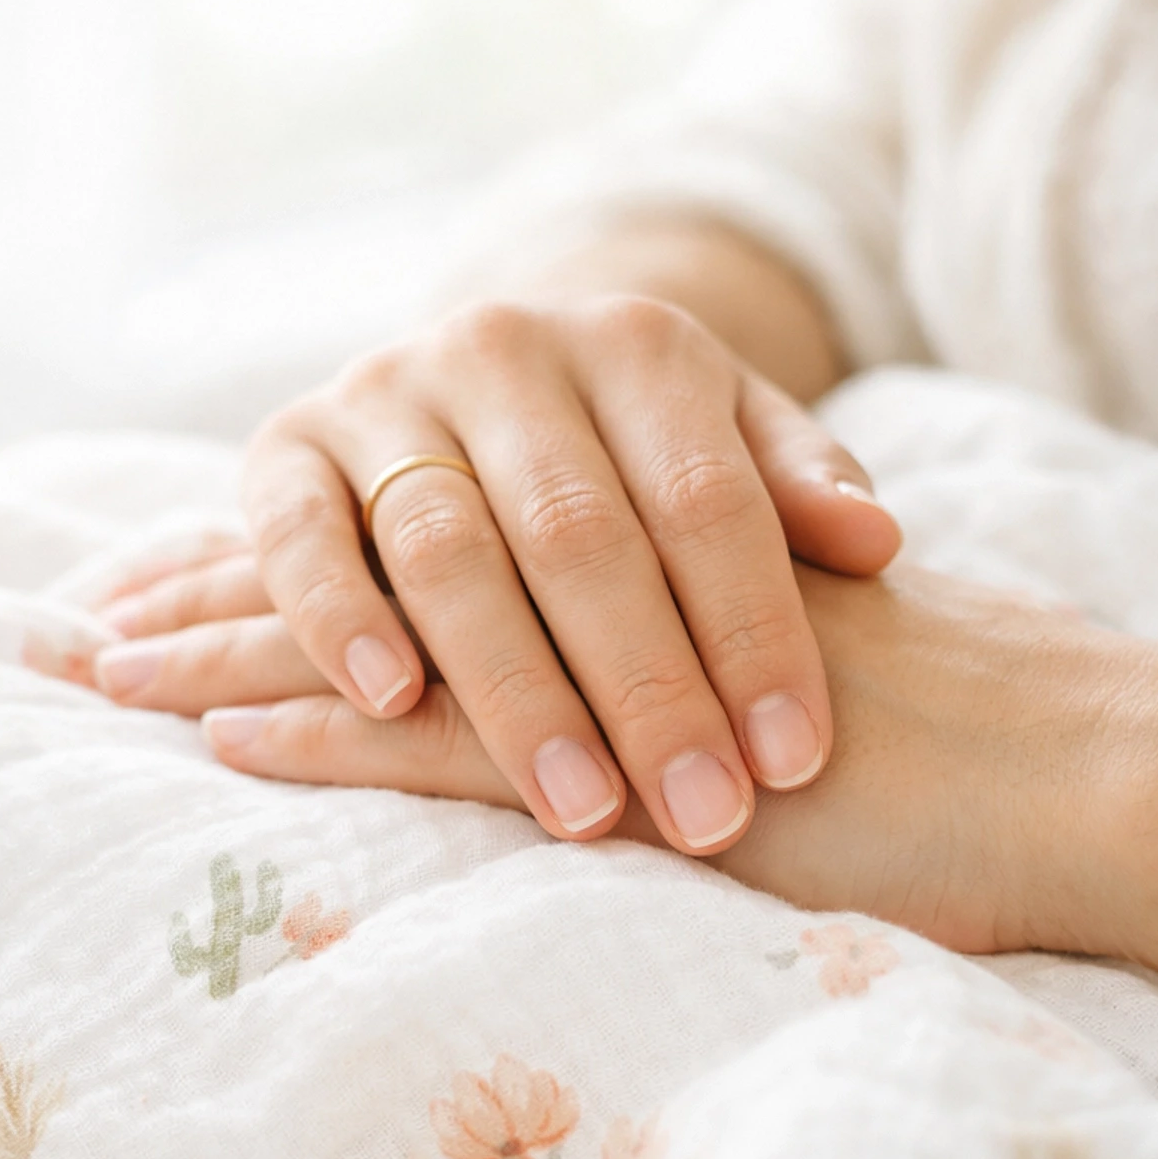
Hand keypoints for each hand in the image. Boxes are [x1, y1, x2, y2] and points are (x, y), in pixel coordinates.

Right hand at [94, 298, 899, 854]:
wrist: (478, 377)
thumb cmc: (630, 451)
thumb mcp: (729, 442)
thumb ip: (797, 486)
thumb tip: (874, 542)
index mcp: (635, 343)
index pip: (705, 495)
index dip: (752, 629)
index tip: (791, 758)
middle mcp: (504, 349)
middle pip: (580, 531)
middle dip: (646, 688)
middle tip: (702, 815)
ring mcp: (385, 392)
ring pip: (447, 547)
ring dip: (514, 689)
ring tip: (579, 808)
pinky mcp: (283, 447)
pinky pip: (298, 535)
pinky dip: (339, 618)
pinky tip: (393, 706)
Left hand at [115, 562, 1157, 968]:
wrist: (1068, 776)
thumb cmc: (941, 765)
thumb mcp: (763, 690)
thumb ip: (650, 673)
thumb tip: (557, 712)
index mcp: (617, 553)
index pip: (432, 549)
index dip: (305, 570)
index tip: (187, 593)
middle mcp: (605, 572)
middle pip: (380, 572)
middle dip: (228, 602)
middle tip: (96, 631)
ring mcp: (612, 655)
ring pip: (389, 636)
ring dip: (235, 659)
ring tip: (106, 678)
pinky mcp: (630, 748)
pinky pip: (447, 731)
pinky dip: (330, 731)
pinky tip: (227, 741)